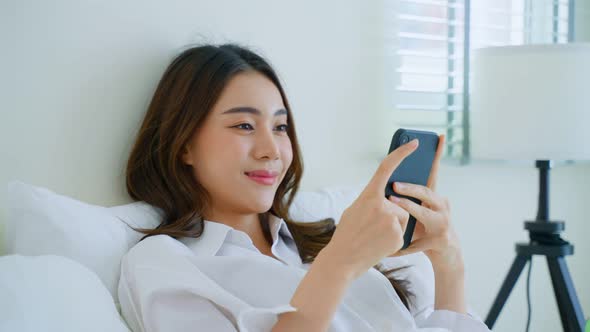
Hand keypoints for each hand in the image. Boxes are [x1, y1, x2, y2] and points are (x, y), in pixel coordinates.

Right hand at [322, 139, 416, 279]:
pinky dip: (394, 239)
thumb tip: (390, 197)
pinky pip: (404, 232)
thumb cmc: (348, 233)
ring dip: (394, 226)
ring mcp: (391, 219)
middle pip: (399, 201)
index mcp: (368, 194)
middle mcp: (381, 203)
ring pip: (403, 217)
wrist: (342, 259)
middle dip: (391, 213)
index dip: (402, 153)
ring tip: (374, 237)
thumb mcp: (356, 209)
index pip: (387, 167)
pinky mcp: (398, 235)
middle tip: (372, 227)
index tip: (414, 143)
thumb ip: (373, 199)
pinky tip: (379, 245)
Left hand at [389, 135, 463, 272]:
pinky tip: (394, 249)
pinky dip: (404, 246)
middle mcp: (442, 206)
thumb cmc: (425, 229)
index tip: (439, 136)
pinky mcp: (440, 241)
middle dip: (410, 188)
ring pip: (424, 214)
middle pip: (427, 193)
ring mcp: (443, 223)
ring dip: (408, 209)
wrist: (445, 255)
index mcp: (434, 196)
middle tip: (394, 185)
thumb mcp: (416, 211)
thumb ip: (406, 198)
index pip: (434, 172)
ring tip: (392, 205)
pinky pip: (418, 242)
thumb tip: (386, 185)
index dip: (437, 154)